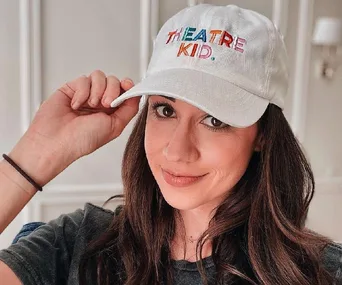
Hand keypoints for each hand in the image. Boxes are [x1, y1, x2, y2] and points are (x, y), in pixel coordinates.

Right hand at [9, 70, 139, 184]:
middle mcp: (100, 102)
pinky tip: (75, 105)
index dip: (128, 85)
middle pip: (114, 81)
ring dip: (97, 90)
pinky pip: (83, 79)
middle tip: (105, 104)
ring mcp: (86, 95)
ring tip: (91, 105)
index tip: (128, 86)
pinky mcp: (72, 89)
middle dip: (112, 90)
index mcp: (112, 112)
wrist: (56, 141)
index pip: (124, 91)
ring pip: (99, 76)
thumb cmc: (83, 140)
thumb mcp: (115, 126)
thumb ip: (129, 109)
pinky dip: (82, 92)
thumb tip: (137, 95)